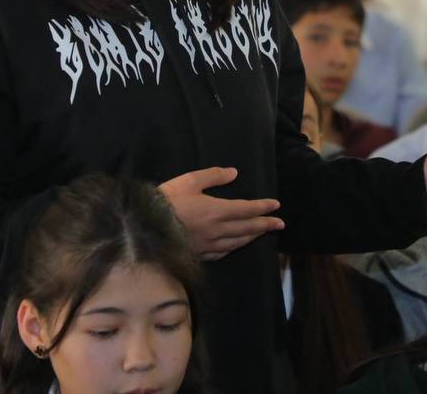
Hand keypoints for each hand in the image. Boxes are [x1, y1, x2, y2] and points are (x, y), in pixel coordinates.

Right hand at [159, 167, 283, 260]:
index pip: (247, 209)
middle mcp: (218, 230)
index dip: (263, 208)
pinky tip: (234, 246)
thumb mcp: (189, 181)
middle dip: (265, 225)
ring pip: (237, 242)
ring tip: (261, 233)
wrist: (146, 227)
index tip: (276, 206)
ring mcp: (209, 245)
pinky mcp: (199, 254)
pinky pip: (222, 253)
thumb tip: (234, 173)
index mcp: (217, 210)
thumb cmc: (167, 200)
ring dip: (252, 237)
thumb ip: (213, 176)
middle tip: (280, 224)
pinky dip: (233, 248)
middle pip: (247, 228)